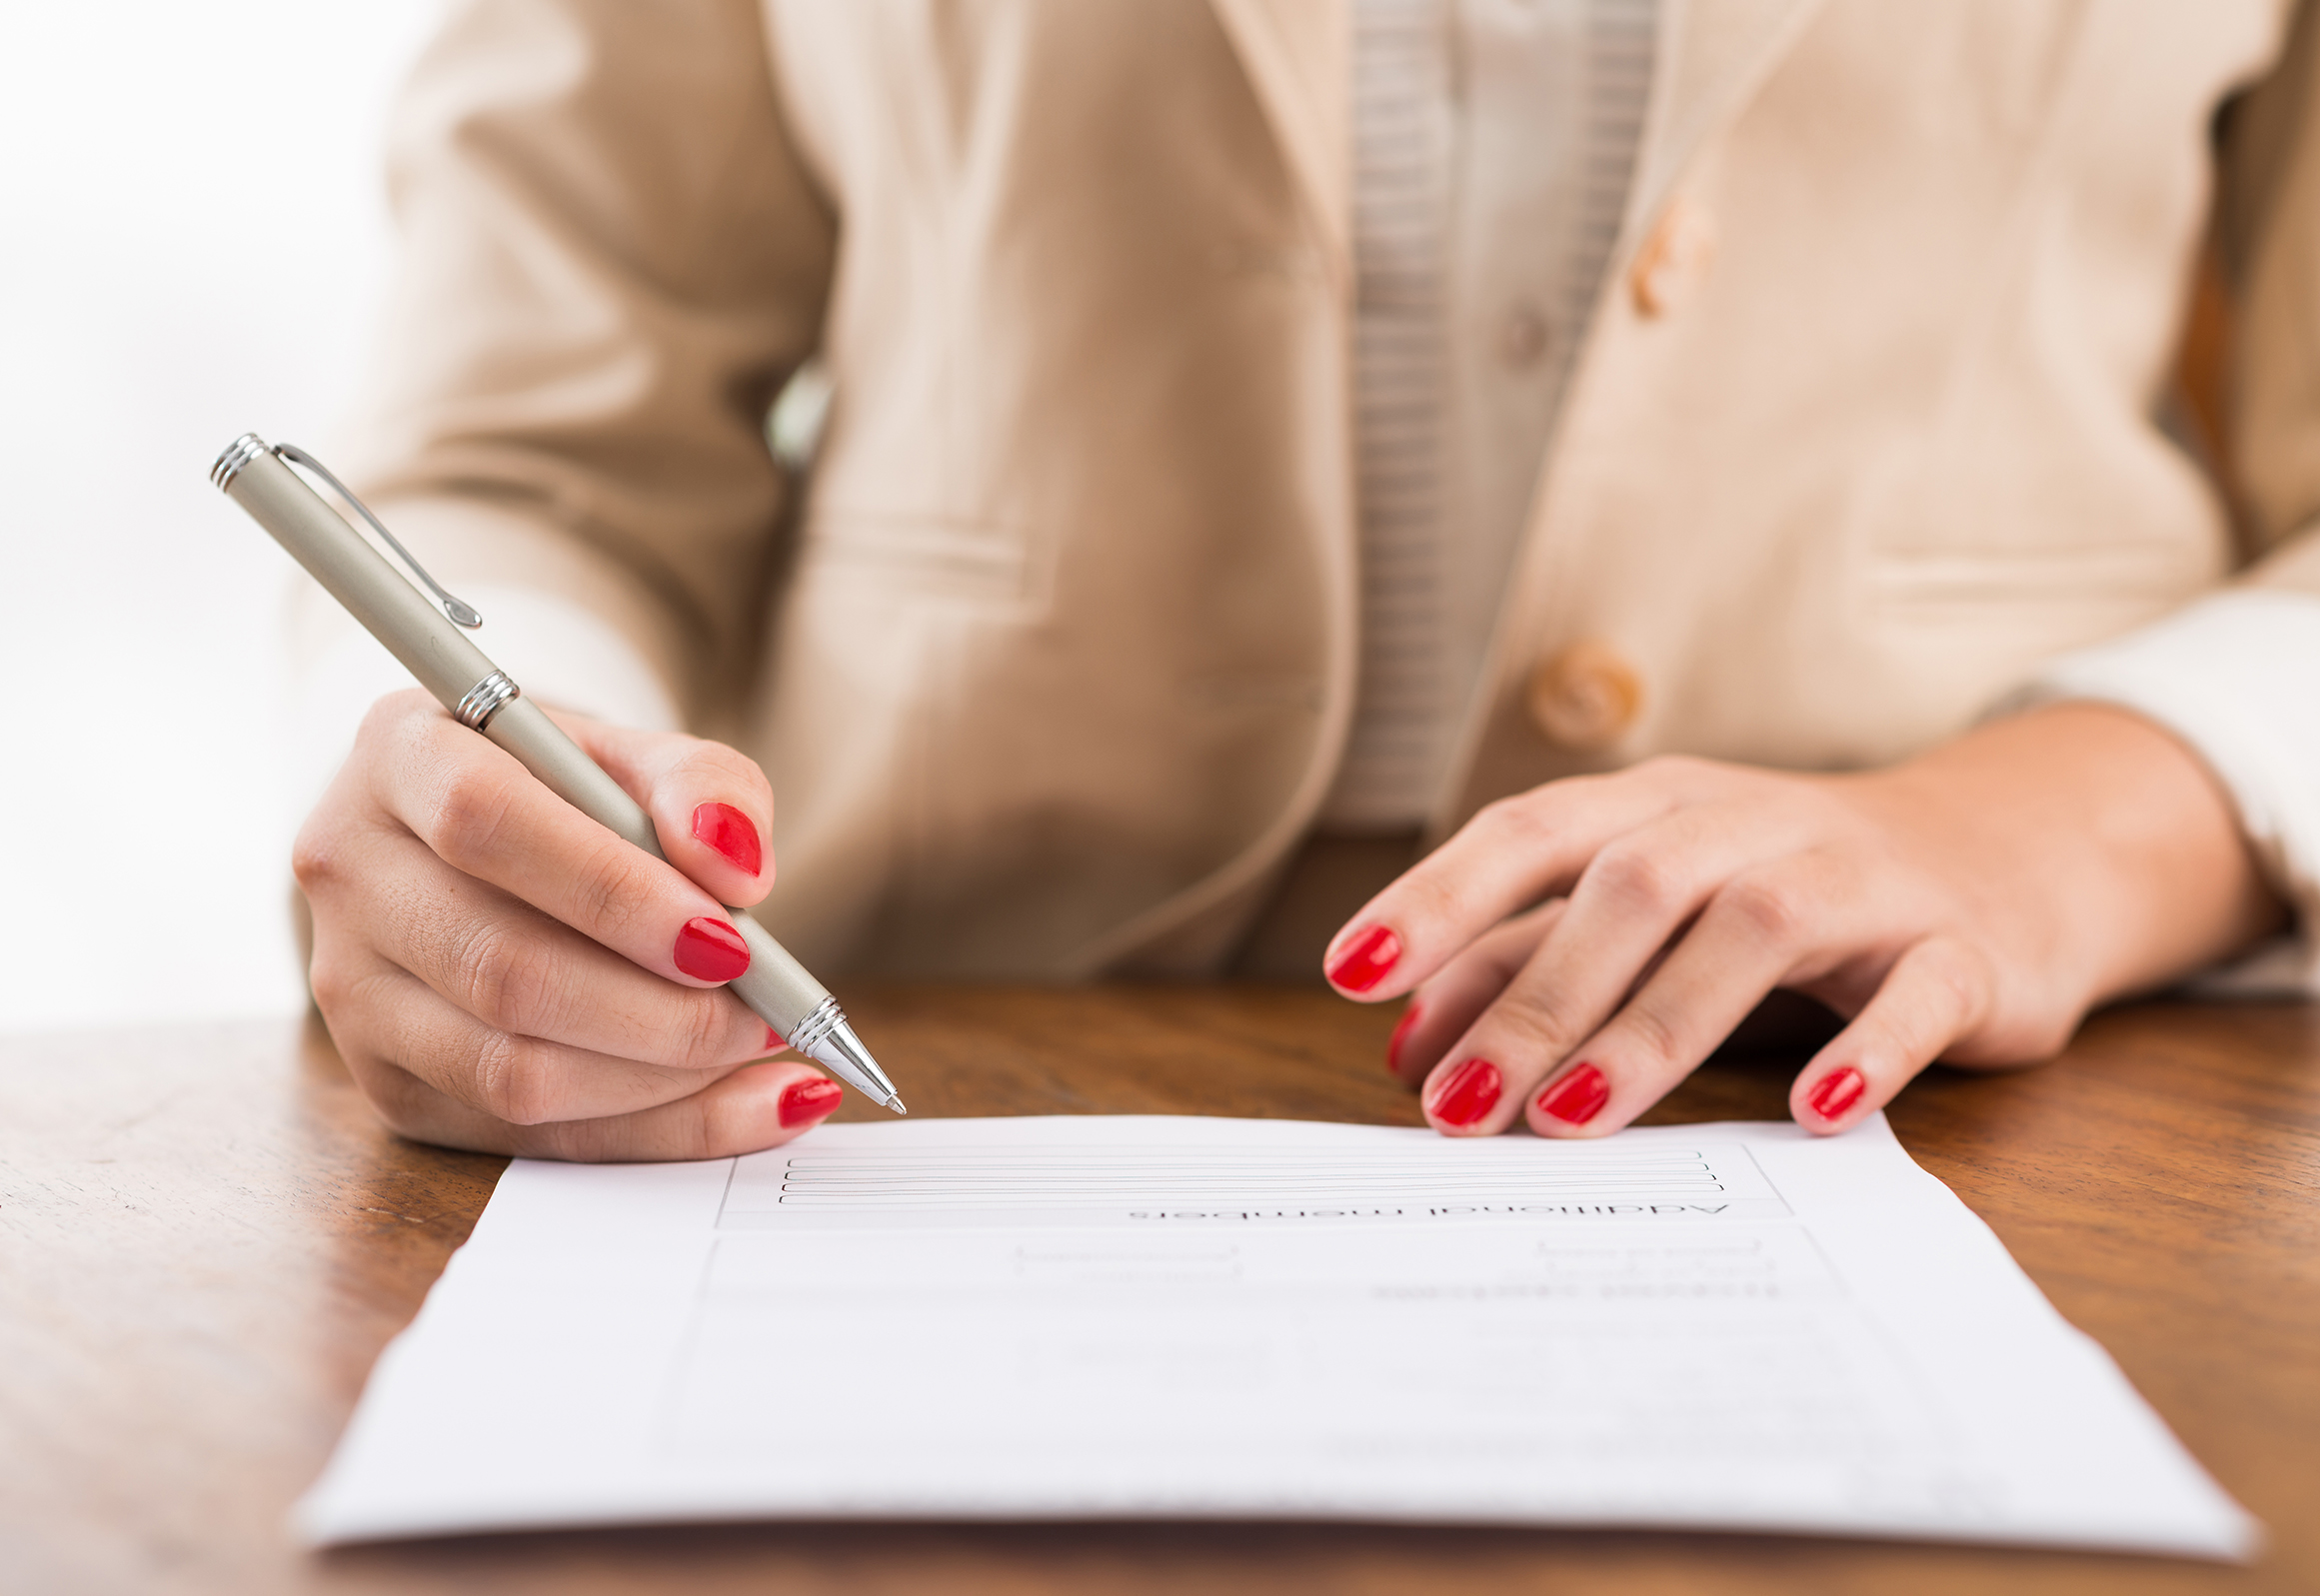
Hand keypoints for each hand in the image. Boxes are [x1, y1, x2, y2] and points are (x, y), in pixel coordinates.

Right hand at [294, 689, 838, 1158]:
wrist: (497, 845)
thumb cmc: (575, 793)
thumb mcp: (644, 757)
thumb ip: (704, 787)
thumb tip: (738, 871)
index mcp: (399, 753)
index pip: (484, 823)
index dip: (611, 892)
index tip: (726, 936)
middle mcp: (348, 871)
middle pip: (500, 970)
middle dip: (658, 1010)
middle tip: (765, 1011)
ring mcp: (352, 989)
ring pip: (509, 1072)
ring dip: (660, 1080)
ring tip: (754, 1049)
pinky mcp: (388, 1083)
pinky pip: (526, 1136)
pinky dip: (655, 1132)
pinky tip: (752, 1103)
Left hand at [1324, 704, 2282, 1136]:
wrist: (2012, 855)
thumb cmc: (1787, 892)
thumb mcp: (1653, 912)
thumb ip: (1532, 962)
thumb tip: (1404, 1045)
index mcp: (1661, 806)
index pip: (1534, 832)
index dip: (1441, 896)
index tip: (1351, 973)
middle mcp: (1751, 823)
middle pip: (1627, 889)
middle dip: (1531, 1001)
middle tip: (1454, 1109)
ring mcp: (1861, 880)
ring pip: (1749, 930)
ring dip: (1653, 1029)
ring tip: (1572, 1120)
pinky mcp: (1960, 949)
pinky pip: (1917, 993)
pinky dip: (1867, 1049)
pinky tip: (1815, 1111)